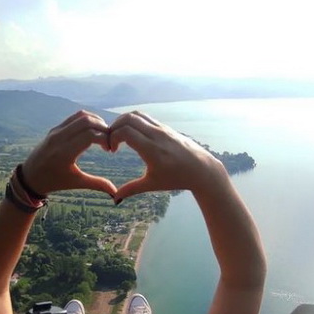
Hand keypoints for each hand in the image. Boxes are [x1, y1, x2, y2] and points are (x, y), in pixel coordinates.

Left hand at [21, 111, 117, 196]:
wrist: (30, 177)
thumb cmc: (54, 181)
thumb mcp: (76, 183)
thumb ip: (97, 184)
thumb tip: (116, 194)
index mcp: (65, 152)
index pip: (90, 135)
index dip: (105, 139)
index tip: (110, 150)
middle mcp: (59, 138)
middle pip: (87, 121)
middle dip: (103, 128)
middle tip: (110, 139)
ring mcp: (56, 131)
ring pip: (81, 116)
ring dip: (96, 121)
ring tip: (104, 134)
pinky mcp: (55, 128)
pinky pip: (74, 117)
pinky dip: (87, 120)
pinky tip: (94, 131)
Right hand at [108, 111, 223, 200]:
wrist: (201, 169)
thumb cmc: (176, 178)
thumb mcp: (152, 184)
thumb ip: (131, 189)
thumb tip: (115, 199)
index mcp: (151, 149)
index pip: (125, 132)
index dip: (112, 138)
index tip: (112, 150)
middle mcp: (156, 135)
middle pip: (128, 118)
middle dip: (114, 127)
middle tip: (112, 140)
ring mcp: (162, 128)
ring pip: (137, 114)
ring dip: (124, 121)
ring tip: (120, 135)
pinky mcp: (166, 127)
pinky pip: (145, 118)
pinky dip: (134, 121)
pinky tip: (133, 135)